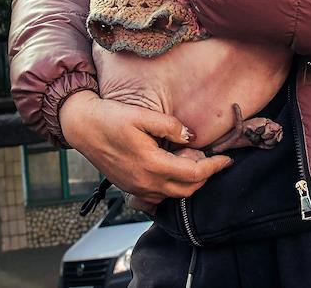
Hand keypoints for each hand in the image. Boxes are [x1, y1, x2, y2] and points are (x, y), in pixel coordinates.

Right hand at [59, 91, 232, 203]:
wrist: (83, 127)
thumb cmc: (110, 118)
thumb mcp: (142, 115)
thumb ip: (170, 126)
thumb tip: (191, 136)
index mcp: (151, 164)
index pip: (194, 174)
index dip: (214, 166)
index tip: (227, 158)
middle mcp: (145, 182)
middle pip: (187, 189)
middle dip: (204, 175)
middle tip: (206, 154)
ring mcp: (137, 188)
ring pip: (174, 195)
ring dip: (188, 181)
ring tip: (187, 156)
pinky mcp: (130, 188)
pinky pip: (159, 196)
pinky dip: (172, 186)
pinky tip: (172, 168)